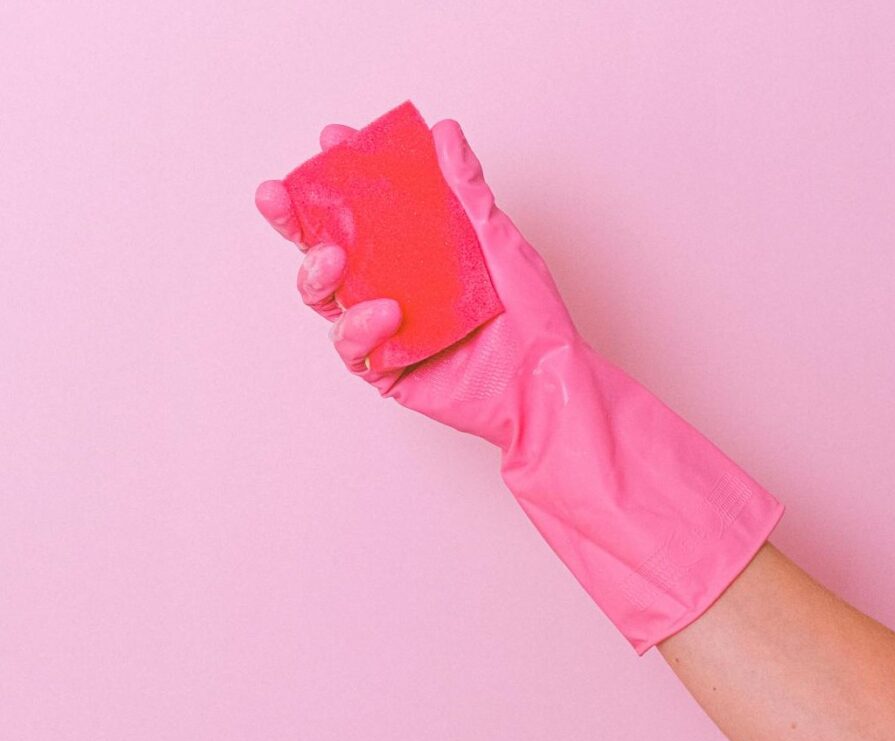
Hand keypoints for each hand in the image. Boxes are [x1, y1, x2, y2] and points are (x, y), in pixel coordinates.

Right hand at [255, 118, 580, 447]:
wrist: (547, 383)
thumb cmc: (533, 317)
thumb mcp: (499, 243)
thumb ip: (467, 192)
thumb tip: (445, 133)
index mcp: (417, 252)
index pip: (367, 210)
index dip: (342, 176)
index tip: (331, 141)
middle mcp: (395, 287)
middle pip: (329, 251)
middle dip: (296, 222)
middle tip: (278, 196)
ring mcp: (387, 330)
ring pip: (328, 299)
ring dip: (319, 274)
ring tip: (332, 257)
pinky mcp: (387, 369)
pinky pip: (353, 348)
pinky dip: (360, 327)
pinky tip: (385, 312)